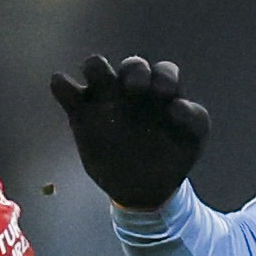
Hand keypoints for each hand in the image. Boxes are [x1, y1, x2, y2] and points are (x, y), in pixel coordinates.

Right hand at [47, 54, 209, 210]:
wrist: (144, 189)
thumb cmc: (171, 157)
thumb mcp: (192, 140)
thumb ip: (193, 120)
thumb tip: (177, 105)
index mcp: (161, 92)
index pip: (163, 71)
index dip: (164, 77)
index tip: (165, 97)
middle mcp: (133, 89)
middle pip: (131, 65)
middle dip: (135, 71)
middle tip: (135, 90)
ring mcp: (106, 99)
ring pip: (96, 66)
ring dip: (97, 68)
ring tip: (100, 83)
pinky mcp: (81, 114)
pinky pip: (66, 90)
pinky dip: (62, 85)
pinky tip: (64, 88)